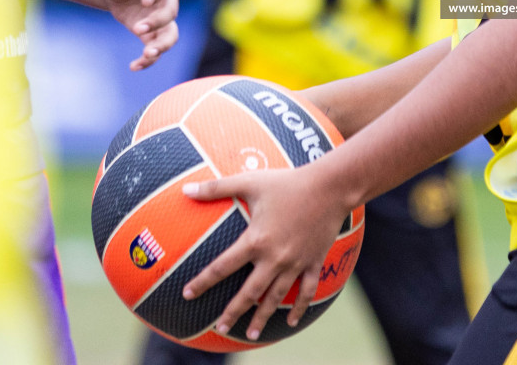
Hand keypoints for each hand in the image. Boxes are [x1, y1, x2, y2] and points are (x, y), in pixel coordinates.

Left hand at [102, 0, 178, 70]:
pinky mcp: (153, 36)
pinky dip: (147, 60)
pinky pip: (155, 49)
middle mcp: (167, 0)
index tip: (145, 1)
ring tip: (148, 54)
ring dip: (161, 45)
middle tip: (138, 29)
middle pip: (170, 12)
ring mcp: (162, 20)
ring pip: (170, 35)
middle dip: (157, 22)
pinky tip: (134, 66)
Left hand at [180, 166, 352, 341]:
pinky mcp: (313, 262)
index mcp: (256, 241)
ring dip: (262, 317)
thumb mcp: (250, 182)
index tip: (188, 294)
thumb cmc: (287, 182)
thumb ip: (216, 187)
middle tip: (220, 327)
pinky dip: (299, 308)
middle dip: (233, 312)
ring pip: (275, 297)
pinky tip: (292, 322)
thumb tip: (186, 189)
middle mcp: (274, 258)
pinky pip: (306, 291)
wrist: (330, 187)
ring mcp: (295, 263)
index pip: (222, 267)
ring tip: (251, 334)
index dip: (203, 282)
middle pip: (249, 293)